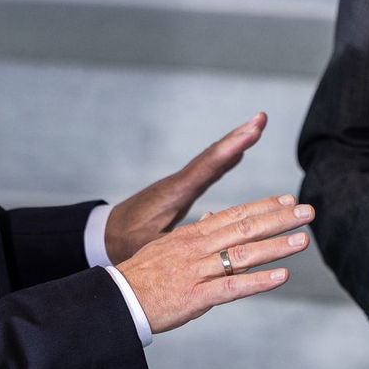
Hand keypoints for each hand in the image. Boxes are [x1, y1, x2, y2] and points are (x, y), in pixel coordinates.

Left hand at [103, 113, 264, 263]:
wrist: (107, 232)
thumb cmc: (126, 241)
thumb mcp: (149, 246)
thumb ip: (171, 245)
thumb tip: (192, 250)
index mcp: (175, 195)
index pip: (207, 167)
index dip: (229, 150)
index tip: (250, 132)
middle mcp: (179, 183)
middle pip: (213, 155)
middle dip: (238, 137)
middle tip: (261, 119)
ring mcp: (180, 183)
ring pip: (212, 159)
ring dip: (234, 143)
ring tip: (257, 126)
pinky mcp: (181, 188)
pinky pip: (208, 168)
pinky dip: (225, 158)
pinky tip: (238, 153)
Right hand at [116, 193, 311, 332]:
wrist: (116, 299)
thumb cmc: (143, 275)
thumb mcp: (166, 245)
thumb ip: (194, 233)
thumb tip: (212, 217)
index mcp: (192, 234)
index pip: (234, 214)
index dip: (264, 207)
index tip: (289, 201)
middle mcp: (198, 247)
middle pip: (245, 228)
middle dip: (279, 219)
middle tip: (309, 211)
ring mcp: (197, 271)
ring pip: (244, 255)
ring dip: (277, 246)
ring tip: (303, 239)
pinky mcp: (195, 296)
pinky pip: (232, 287)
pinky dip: (259, 282)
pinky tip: (282, 276)